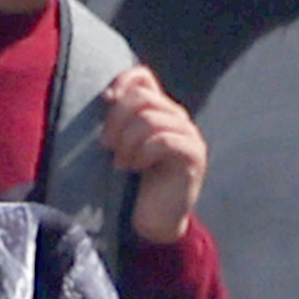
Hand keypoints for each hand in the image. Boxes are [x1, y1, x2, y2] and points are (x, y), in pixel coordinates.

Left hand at [99, 75, 209, 243]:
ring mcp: (189, 135)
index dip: (122, 81)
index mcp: (159, 111)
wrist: (154, 220)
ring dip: (127, 142)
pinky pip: (165, 140)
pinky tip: (136, 167)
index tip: (105, 101)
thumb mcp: (121, 144)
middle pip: (142, 97)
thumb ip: (119, 119)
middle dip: (117, 120)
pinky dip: (143, 153)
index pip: (143, 77)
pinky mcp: (194, 155)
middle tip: (107, 145)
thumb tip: (108, 95)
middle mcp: (177, 118)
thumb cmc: (132, 183)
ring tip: (120, 162)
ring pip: (150, 119)